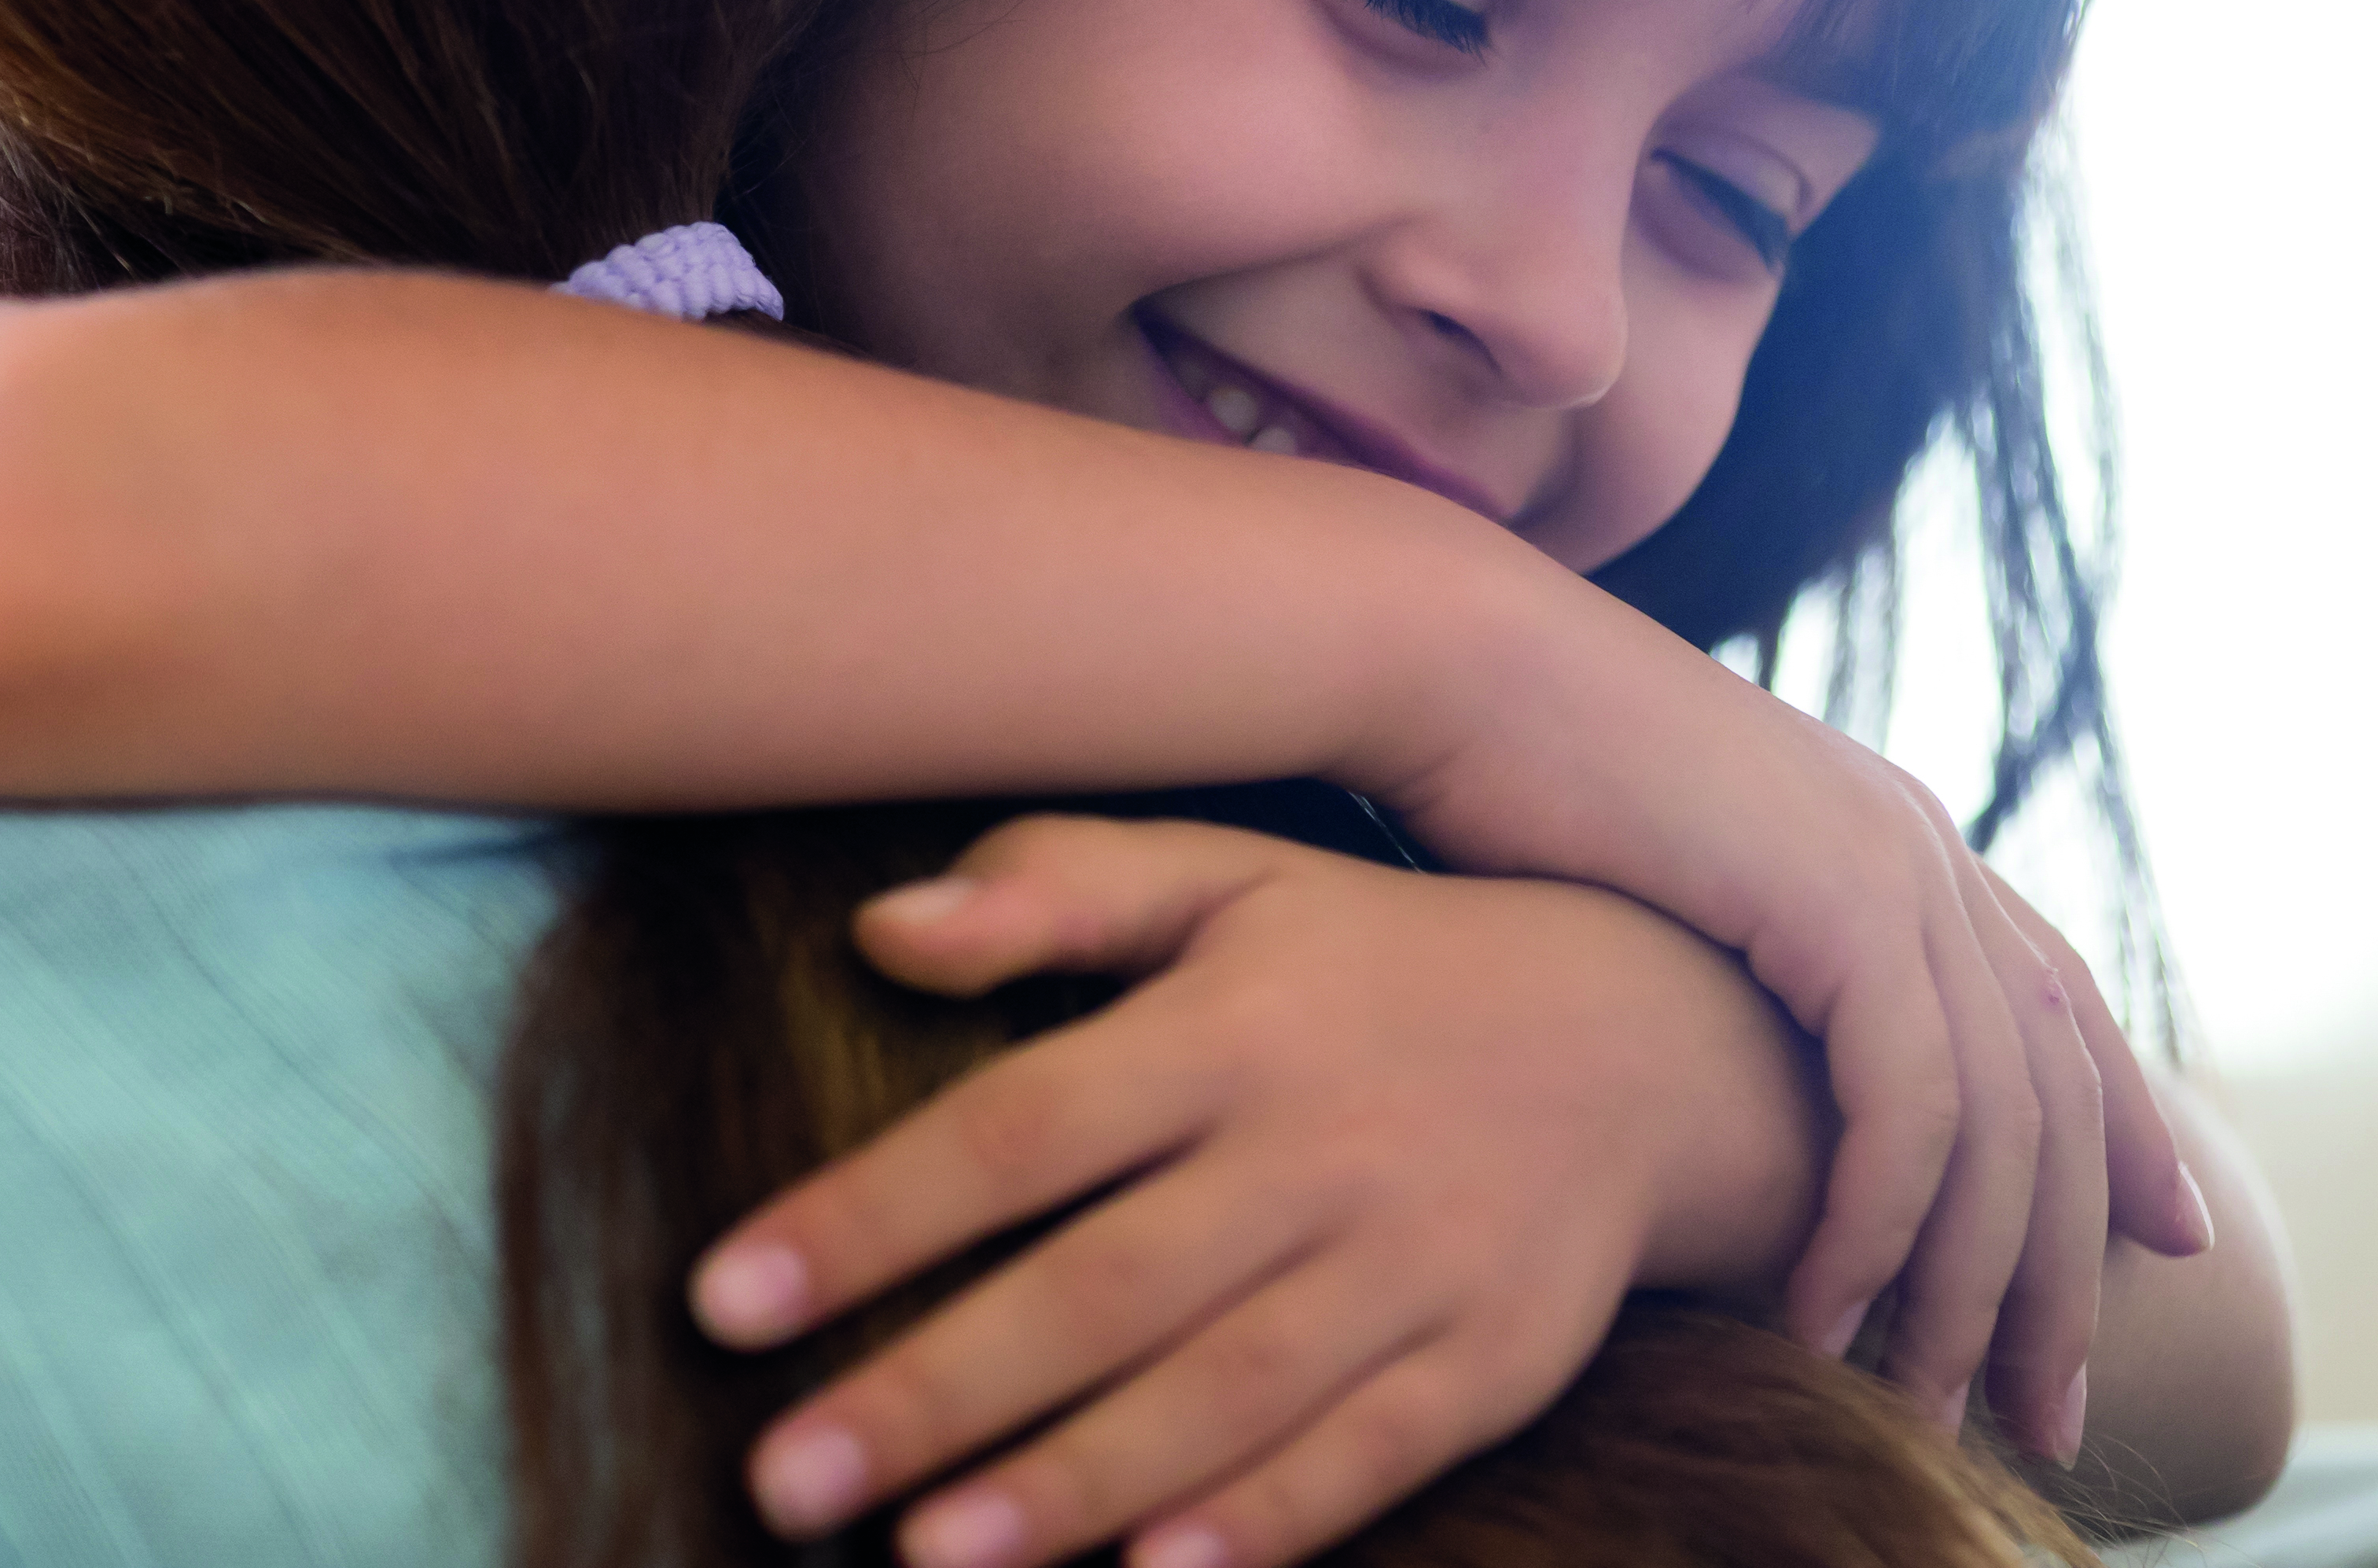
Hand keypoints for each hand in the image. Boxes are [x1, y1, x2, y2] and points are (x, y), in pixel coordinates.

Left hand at [689, 814, 1822, 1567]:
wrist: (1652, 1036)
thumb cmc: (1373, 958)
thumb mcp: (1229, 878)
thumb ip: (1059, 886)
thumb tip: (882, 929)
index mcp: (1230, 1021)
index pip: (1022, 1126)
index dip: (872, 1212)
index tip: (725, 1297)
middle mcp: (1318, 1143)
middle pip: (1105, 1283)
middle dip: (935, 1388)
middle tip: (780, 1480)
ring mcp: (1415, 1260)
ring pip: (1224, 1390)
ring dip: (1071, 1483)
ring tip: (923, 1559)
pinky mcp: (1494, 1361)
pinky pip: (1369, 1458)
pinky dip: (1264, 1523)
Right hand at [1364, 627, 2204, 1462]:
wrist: (1456, 669)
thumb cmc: (1513, 782)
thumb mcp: (1669, 884)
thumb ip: (1747, 961)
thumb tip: (1749, 1067)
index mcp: (1892, 832)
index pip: (2059, 1008)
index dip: (2126, 1129)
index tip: (2170, 1243)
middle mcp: (1924, 847)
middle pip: (2058, 1092)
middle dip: (2066, 1267)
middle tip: (2055, 1414)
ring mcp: (1894, 866)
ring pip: (2000, 1124)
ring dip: (1970, 1287)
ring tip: (1931, 1406)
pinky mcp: (1838, 899)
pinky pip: (1907, 1106)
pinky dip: (1879, 1226)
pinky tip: (1824, 1315)